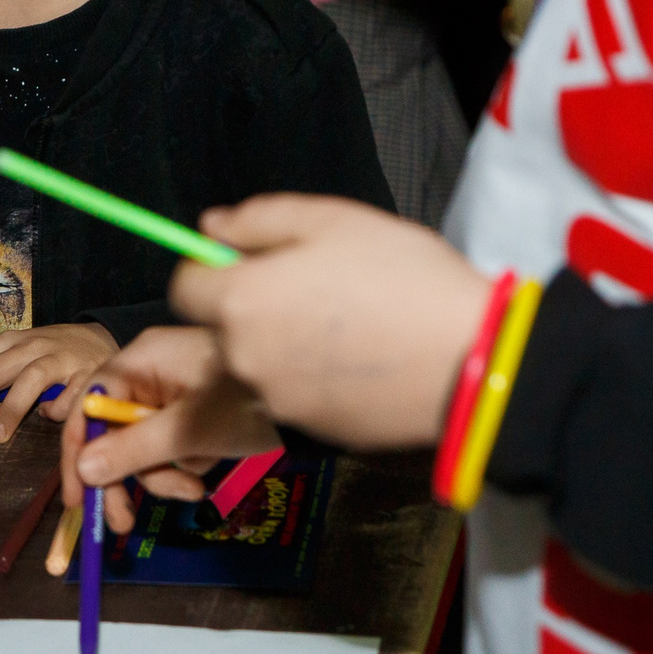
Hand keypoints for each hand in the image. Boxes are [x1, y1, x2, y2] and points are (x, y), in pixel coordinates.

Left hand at [0, 322, 115, 442]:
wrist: (100, 338)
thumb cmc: (46, 351)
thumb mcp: (5, 351)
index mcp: (7, 343)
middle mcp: (30, 347)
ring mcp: (61, 358)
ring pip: (31, 378)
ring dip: (12, 407)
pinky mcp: (89, 373)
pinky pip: (72, 393)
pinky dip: (60, 407)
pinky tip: (51, 419)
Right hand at [58, 327, 279, 532]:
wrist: (311, 393)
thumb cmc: (246, 402)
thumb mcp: (188, 432)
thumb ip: (133, 450)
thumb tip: (83, 471)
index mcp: (141, 360)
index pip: (89, 404)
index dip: (77, 450)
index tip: (76, 498)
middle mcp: (149, 372)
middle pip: (113, 429)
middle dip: (123, 476)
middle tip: (122, 521)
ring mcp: (171, 393)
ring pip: (142, 445)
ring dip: (161, 476)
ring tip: (192, 490)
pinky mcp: (191, 413)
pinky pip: (167, 446)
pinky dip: (181, 466)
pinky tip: (205, 471)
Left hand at [170, 194, 491, 449]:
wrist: (469, 363)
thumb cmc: (403, 278)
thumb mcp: (330, 220)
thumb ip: (256, 220)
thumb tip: (209, 229)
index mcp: (240, 302)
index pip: (183, 286)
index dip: (210, 268)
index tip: (250, 261)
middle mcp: (244, 358)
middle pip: (221, 327)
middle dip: (250, 307)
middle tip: (312, 288)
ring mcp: (276, 402)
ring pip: (257, 364)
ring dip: (280, 344)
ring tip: (344, 324)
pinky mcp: (310, 433)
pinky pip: (292, 396)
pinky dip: (310, 380)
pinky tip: (358, 360)